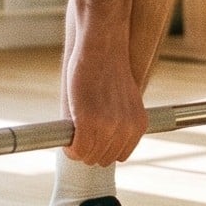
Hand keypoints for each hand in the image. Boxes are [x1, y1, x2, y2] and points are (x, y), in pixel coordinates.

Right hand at [61, 37, 147, 165]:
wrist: (102, 45)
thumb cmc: (109, 68)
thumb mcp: (123, 100)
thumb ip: (117, 122)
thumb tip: (99, 142)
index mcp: (138, 124)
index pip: (119, 155)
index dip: (102, 148)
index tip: (92, 140)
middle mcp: (126, 129)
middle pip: (104, 159)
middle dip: (89, 149)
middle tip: (79, 134)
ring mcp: (108, 126)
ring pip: (89, 156)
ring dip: (78, 148)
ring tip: (74, 131)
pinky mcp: (88, 121)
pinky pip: (76, 149)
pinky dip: (69, 147)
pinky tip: (68, 136)